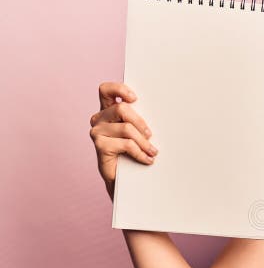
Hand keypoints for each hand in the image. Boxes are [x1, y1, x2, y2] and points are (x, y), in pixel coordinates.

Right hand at [89, 82, 158, 198]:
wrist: (124, 178)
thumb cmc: (133, 152)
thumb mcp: (137, 132)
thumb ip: (139, 119)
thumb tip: (162, 109)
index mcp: (108, 110)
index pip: (106, 90)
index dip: (119, 89)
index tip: (135, 98)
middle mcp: (99, 119)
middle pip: (121, 109)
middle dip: (140, 122)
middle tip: (151, 135)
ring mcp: (97, 132)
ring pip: (126, 128)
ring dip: (144, 142)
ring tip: (153, 151)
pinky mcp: (100, 145)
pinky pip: (126, 144)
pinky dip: (140, 152)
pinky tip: (147, 159)